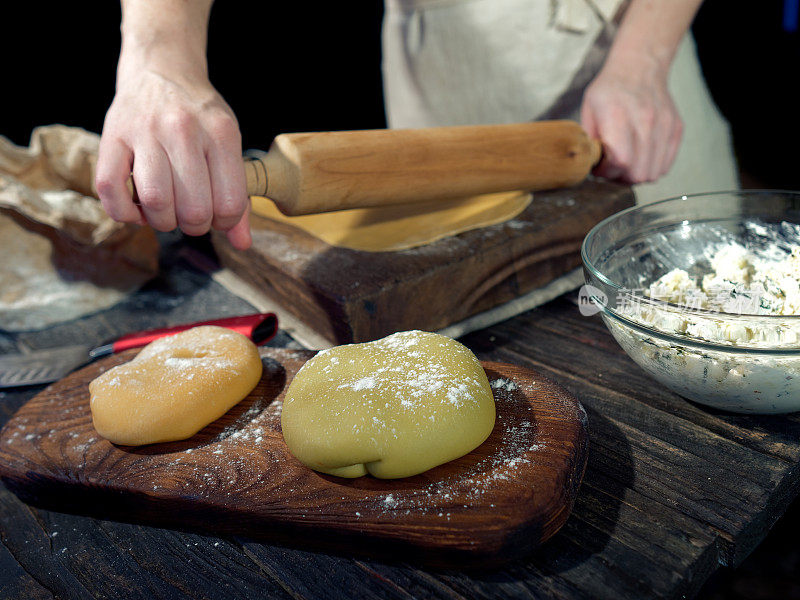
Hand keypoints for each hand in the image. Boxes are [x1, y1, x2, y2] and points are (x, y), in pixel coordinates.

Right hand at [96, 66, 250, 248]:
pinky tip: (138, 209)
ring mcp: (144, 131)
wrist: (162, 69)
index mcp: (221, 133)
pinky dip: (124, 212)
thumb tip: (242, 244)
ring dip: (162, 221)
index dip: (224, 223)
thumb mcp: (228, 145)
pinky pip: (110, 190)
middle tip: (191, 214)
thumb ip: (238, 195)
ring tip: (167, 210)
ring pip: (155, 202)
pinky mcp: (111, 135)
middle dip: (194, 225)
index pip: (229, 204)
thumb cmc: (200, 116)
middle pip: (193, 209)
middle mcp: (183, 130)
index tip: (217, 215)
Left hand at [580, 57, 682, 183]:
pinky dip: (651, 168)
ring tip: (625, 163)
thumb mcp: (588, 110)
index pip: (621, 160)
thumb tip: (587, 166)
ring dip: (636, 175)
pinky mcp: (676, 129)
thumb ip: (588, 141)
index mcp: (618, 115)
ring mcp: (664, 125)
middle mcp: (645, 120)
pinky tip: (640, 158)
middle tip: (612, 167)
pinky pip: (665, 165)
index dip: (607, 172)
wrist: (640, 66)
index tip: (600, 167)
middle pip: (638, 172)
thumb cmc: (610, 90)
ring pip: (653, 173)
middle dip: (621, 177)